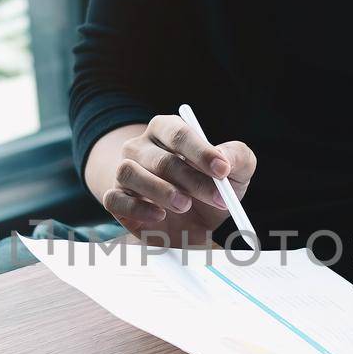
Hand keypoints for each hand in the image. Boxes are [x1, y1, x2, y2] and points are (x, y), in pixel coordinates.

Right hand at [96, 117, 255, 245]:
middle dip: (192, 180)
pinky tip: (159, 216)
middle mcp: (141, 146)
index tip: (223, 170)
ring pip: (129, 172)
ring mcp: (124, 171)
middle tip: (217, 198)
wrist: (187, 223)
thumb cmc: (209, 187)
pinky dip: (137, 208)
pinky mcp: (116, 198)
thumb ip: (238, 158)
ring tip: (185, 206)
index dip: (201, 152)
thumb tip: (225, 157)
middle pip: (161, 159)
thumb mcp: (235, 173)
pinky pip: (115, 198)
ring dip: (161, 191)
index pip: (179, 134)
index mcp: (167, 130)